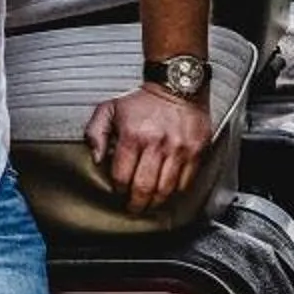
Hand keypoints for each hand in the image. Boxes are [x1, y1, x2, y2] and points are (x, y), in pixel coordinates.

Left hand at [83, 85, 212, 214]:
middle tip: (133, 208)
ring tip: (150, 204)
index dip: (118, 189)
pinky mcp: (196, 152)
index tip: (118, 192)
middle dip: (136, 204)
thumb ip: (96, 132)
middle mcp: (157, 145)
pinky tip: (167, 191)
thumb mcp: (110, 109)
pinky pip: (186, 182)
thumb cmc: (143, 100)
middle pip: (144, 188)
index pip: (122, 176)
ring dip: (156, 202)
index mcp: (133, 136)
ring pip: (166, 190)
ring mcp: (179, 150)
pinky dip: (175, 192)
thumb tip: (97, 158)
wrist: (177, 84)